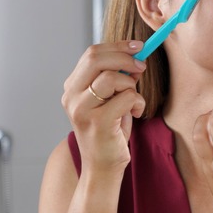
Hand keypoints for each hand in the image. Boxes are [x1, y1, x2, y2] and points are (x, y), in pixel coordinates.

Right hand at [61, 41, 146, 173]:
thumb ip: (116, 78)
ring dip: (131, 85)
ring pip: (112, 77)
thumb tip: (135, 57)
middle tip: (141, 67)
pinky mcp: (98, 122)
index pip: (92, 54)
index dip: (117, 46)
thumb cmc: (109, 131)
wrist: (102, 166)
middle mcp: (71, 96)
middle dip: (125, 58)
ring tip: (133, 100)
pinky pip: (126, 97)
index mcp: (72, 87)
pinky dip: (138, 102)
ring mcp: (82, 109)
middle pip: (96, 58)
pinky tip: (135, 113)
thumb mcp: (110, 99)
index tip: (138, 47)